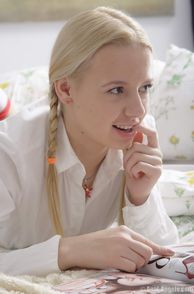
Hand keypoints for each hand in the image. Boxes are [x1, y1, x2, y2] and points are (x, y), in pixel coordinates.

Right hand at [58, 226, 173, 271]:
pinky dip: (126, 270)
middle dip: (143, 260)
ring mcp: (120, 247)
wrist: (77, 247)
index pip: (147, 240)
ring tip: (120, 261)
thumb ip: (128, 240)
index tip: (170, 253)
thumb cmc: (94, 242)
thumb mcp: (112, 235)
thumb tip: (143, 250)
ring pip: (140, 261)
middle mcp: (124, 237)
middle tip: (131, 260)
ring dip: (134, 265)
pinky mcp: (115, 259)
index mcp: (124, 230)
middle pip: (147, 252)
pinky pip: (131, 268)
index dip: (160, 248)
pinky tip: (115, 264)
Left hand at [123, 125, 161, 204]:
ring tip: (131, 171)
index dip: (144, 128)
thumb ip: (132, 144)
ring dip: (129, 165)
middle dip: (127, 156)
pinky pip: (139, 165)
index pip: (152, 133)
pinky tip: (136, 175)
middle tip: (127, 165)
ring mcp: (159, 162)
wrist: (135, 188)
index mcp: (153, 148)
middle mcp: (158, 153)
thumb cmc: (133, 171)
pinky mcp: (157, 171)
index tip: (135, 125)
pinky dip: (132, 171)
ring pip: (137, 156)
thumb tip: (136, 131)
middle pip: (137, 146)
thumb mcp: (130, 156)